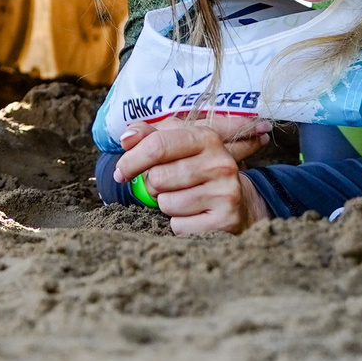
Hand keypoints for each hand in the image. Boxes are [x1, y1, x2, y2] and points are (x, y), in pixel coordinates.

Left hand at [116, 118, 271, 234]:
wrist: (240, 202)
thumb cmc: (199, 169)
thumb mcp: (179, 145)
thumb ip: (150, 135)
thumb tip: (126, 138)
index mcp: (207, 137)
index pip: (157, 145)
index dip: (132, 160)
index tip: (120, 172)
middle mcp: (220, 163)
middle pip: (158, 177)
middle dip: (152, 185)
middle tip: (163, 186)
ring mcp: (225, 193)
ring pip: (166, 203)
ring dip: (166, 204)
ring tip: (184, 199)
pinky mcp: (225, 221)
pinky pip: (178, 225)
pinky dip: (178, 223)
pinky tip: (194, 215)